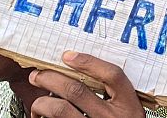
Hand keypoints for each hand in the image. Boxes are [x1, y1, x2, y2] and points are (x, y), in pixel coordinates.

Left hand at [29, 51, 143, 117]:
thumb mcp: (129, 115)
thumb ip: (115, 98)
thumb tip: (80, 74)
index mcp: (129, 108)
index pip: (113, 76)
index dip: (89, 62)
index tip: (68, 55)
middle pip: (76, 90)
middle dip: (51, 78)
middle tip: (38, 75)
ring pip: (59, 109)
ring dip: (41, 101)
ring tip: (37, 100)